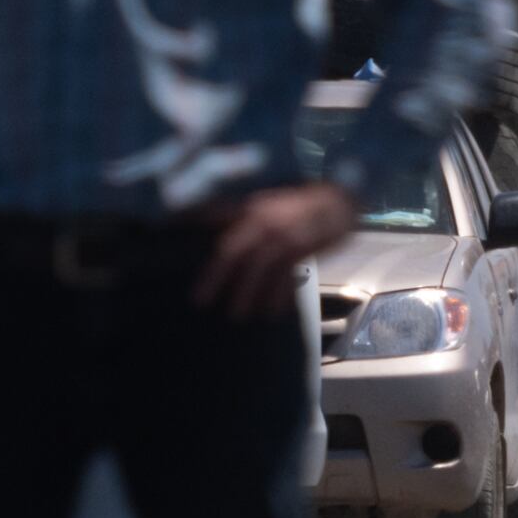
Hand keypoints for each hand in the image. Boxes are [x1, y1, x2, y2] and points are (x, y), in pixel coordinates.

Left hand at [200, 179, 362, 318]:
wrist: (336, 202)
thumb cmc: (295, 204)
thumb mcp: (262, 202)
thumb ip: (234, 212)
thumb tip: (201, 219)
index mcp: (250, 208)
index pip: (217, 223)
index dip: (198, 239)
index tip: (181, 257)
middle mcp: (263, 221)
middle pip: (233, 252)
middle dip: (215, 278)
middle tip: (201, 301)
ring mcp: (283, 235)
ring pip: (259, 269)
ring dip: (248, 294)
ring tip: (238, 315)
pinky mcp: (302, 249)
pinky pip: (286, 278)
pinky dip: (279, 296)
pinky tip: (274, 312)